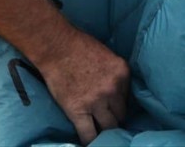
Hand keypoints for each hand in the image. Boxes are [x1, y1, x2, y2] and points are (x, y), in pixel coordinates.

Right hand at [37, 27, 129, 144]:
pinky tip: (92, 142)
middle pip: (121, 115)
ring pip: (109, 127)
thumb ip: (115, 75)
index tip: (113, 108)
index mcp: (122, 73)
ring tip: (101, 132)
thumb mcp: (108, 56)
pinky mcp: (78, 111)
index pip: (127, 98)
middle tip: (109, 121)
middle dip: (115, 118)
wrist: (56, 47)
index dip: (119, 104)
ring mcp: (97, 101)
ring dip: (105, 130)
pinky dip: (91, 141)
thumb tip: (117, 91)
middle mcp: (113, 89)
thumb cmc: (79, 46)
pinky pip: (89, 135)